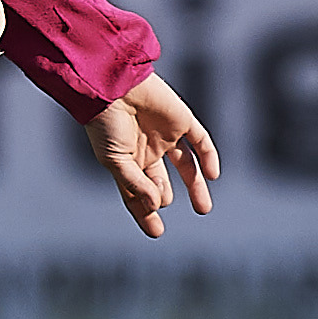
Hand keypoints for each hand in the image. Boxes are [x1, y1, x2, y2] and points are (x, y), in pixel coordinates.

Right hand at [84, 73, 219, 235]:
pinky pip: (201, 141)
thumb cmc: (105, 124)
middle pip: (161, 183)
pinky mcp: (181, 120)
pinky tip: (212, 176)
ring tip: (204, 209)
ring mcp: (165, 136)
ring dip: (196, 188)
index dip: (144, 213)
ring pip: (186, 167)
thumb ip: (137, 185)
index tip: (156, 232)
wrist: (112, 86)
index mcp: (125, 162)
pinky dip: (209, 157)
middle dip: (162, 197)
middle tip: (161, 200)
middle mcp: (146, 151)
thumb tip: (156, 206)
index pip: (136, 193)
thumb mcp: (115, 161)